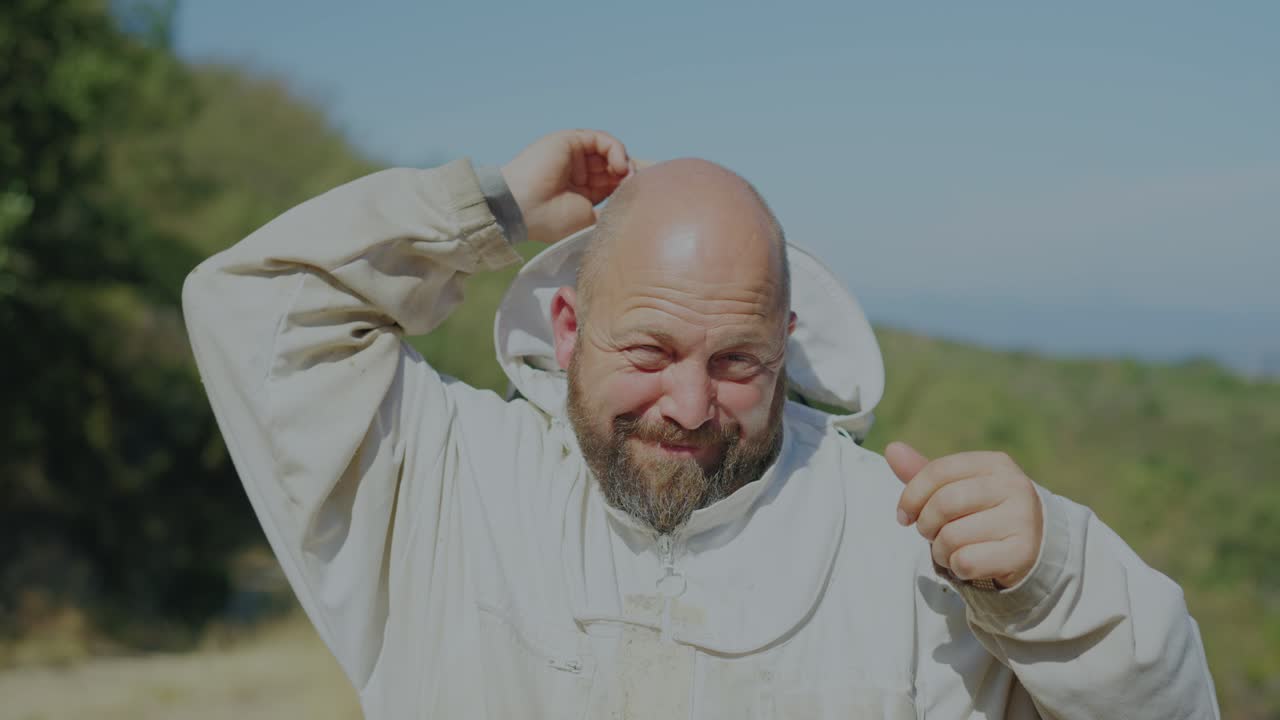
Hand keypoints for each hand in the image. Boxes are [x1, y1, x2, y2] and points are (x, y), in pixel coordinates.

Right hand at [501, 129, 637, 244]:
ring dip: (625, 164)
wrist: (522, 208)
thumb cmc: (551, 220)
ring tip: (627, 178)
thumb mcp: (590, 219)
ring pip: (610, 152)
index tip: (646, 196)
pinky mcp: (571, 140)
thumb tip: (637, 205)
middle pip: (614, 166)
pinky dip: (616, 151)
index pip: (613, 183)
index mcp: (582, 192)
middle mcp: (578, 172)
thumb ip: (611, 210)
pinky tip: (619, 167)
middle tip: (641, 186)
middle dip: (630, 175)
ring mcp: (574, 155)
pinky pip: (602, 140)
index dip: (629, 187)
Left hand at [887, 442, 1043, 588]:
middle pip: (944, 503)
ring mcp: (1022, 519)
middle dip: (926, 524)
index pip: (938, 471)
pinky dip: (956, 567)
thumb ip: (924, 472)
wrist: (1034, 546)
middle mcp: (1013, 486)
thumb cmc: (984, 513)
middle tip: (931, 533)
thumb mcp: (958, 488)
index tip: (904, 516)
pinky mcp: (1023, 552)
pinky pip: (966, 561)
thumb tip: (892, 449)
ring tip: (951, 549)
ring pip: (953, 536)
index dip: (911, 495)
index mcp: (995, 464)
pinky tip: (967, 563)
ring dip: (940, 550)